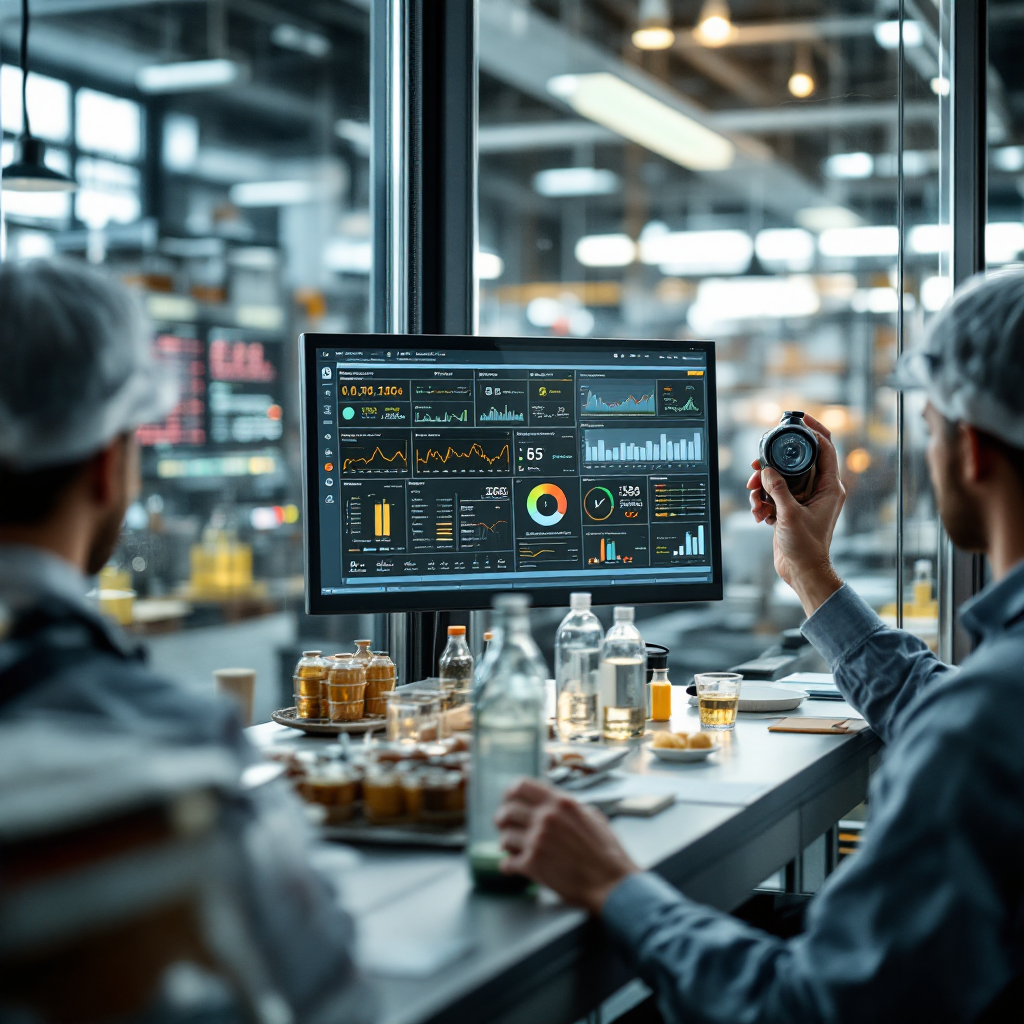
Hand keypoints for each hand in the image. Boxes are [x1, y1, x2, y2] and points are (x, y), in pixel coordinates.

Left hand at [496, 779, 637, 914]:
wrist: (611, 884)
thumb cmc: (607, 853)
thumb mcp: (593, 816)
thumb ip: (570, 807)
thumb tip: (556, 804)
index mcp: (560, 803)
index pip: (521, 786)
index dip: (511, 794)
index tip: (509, 800)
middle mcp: (546, 818)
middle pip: (507, 810)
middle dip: (503, 819)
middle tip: (504, 825)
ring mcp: (538, 841)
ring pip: (505, 836)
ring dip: (506, 843)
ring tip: (511, 848)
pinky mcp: (533, 865)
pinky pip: (507, 862)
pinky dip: (508, 866)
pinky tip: (513, 867)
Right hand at [746, 412, 845, 615]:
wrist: (802, 572)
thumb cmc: (806, 548)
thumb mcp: (790, 514)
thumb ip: (778, 489)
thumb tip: (767, 470)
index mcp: (830, 487)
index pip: (825, 448)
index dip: (814, 430)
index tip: (800, 419)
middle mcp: (819, 490)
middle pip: (795, 462)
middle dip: (773, 465)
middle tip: (756, 466)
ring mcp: (804, 499)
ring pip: (781, 478)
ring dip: (763, 487)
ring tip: (755, 500)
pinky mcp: (791, 509)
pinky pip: (774, 494)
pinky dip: (764, 502)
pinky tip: (760, 515)